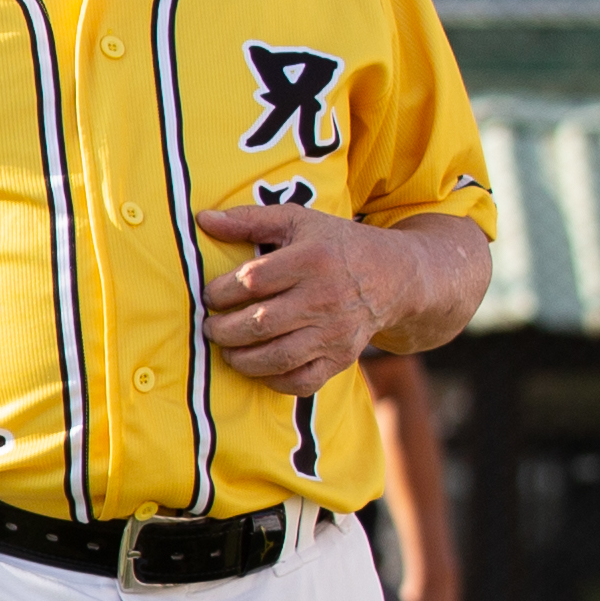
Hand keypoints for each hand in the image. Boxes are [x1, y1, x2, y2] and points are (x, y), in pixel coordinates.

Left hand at [192, 205, 470, 393]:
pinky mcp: (342, 358)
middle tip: (211, 327)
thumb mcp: (298, 221)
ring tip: (228, 349)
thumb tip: (203, 219)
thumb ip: (250, 219)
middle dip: (222, 330)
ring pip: (276, 357)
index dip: (220, 292)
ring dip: (240, 359)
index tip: (210, 295)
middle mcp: (326, 298)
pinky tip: (260, 367)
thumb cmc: (335, 245)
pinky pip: (302, 381)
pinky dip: (274, 381)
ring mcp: (336, 332)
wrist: (396, 276)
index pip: (251, 282)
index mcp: (313, 259)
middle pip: (258, 324)